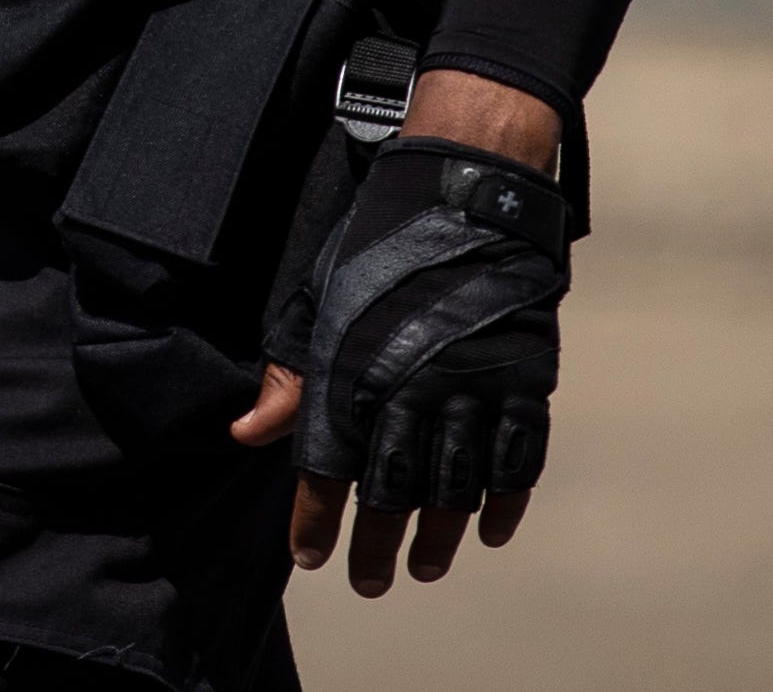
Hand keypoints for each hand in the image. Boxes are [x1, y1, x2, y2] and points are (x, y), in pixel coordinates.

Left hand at [233, 70, 569, 596]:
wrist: (463, 191)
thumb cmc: (377, 241)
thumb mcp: (318, 300)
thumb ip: (290, 375)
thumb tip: (248, 434)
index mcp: (353, 371)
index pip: (328, 469)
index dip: (316, 521)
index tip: (311, 560)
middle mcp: (411, 391)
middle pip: (393, 493)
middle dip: (377, 545)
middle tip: (371, 582)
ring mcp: (474, 389)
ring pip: (456, 488)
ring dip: (440, 535)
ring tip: (428, 566)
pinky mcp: (525, 381)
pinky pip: (518, 461)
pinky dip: (505, 502)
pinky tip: (489, 531)